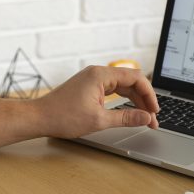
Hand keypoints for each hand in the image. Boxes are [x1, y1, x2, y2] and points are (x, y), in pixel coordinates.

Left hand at [37, 65, 159, 138]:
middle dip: (144, 100)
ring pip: (123, 87)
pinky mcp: (89, 87)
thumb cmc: (62, 117)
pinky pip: (113, 90)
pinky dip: (123, 100)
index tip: (154, 111)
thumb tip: (145, 118)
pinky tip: (129, 111)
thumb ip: (126, 118)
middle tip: (152, 119)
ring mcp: (93, 79)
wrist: (39, 118)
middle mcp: (98, 73)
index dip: (149, 94)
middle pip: (131, 81)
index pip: (136, 78)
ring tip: (144, 118)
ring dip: (135, 101)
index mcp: (101, 75)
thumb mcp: (99, 120)